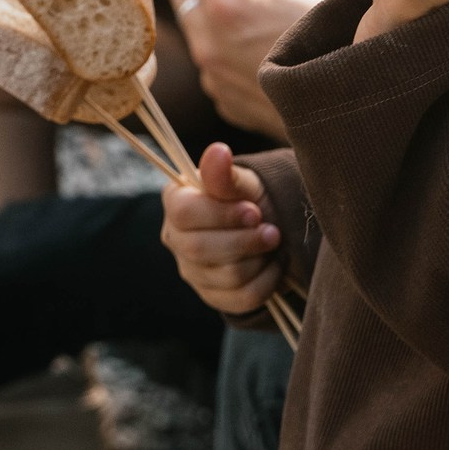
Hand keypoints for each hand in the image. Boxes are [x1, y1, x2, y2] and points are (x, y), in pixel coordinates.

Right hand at [159, 142, 283, 314]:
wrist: (269, 226)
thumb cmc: (250, 198)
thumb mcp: (243, 182)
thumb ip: (226, 174)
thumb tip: (218, 152)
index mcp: (176, 203)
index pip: (184, 213)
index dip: (222, 214)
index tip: (253, 211)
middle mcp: (175, 239)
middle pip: (199, 249)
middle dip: (244, 241)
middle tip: (272, 231)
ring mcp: (192, 271)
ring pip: (225, 276)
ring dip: (259, 259)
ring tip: (273, 242)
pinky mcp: (213, 296)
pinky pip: (242, 298)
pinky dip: (267, 281)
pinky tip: (272, 264)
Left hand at [169, 0, 335, 138]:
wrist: (352, 105)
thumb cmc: (337, 38)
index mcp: (228, 3)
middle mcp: (208, 40)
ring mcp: (211, 73)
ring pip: (195, 22)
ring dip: (213, 5)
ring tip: (255, 3)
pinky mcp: (220, 95)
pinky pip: (210, 55)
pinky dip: (224, 40)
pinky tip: (260, 40)